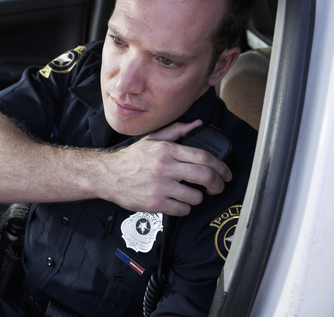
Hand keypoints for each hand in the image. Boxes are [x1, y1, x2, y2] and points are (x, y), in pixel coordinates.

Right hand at [102, 120, 232, 215]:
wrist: (108, 175)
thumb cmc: (131, 158)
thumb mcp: (153, 140)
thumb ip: (177, 131)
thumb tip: (197, 124)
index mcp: (167, 150)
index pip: (204, 157)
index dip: (221, 167)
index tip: (225, 173)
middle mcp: (165, 167)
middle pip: (205, 176)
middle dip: (218, 184)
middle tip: (218, 187)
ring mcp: (160, 186)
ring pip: (195, 196)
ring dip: (198, 197)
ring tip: (192, 194)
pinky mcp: (155, 203)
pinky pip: (182, 209)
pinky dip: (185, 208)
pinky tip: (178, 202)